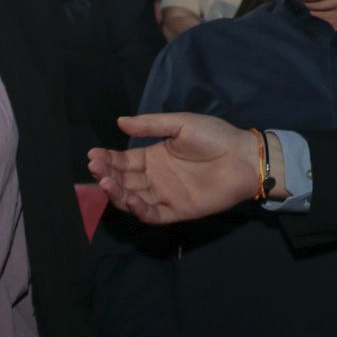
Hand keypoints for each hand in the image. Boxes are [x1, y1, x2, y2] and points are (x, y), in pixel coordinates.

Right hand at [87, 112, 260, 223]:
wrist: (243, 157)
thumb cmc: (214, 137)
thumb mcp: (181, 124)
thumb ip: (151, 125)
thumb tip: (120, 121)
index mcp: (153, 157)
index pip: (122, 161)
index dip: (107, 159)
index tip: (92, 155)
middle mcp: (154, 178)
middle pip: (123, 181)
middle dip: (106, 175)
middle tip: (94, 168)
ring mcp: (165, 195)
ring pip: (132, 199)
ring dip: (117, 192)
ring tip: (106, 182)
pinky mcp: (177, 211)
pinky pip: (153, 214)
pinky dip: (140, 210)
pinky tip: (131, 199)